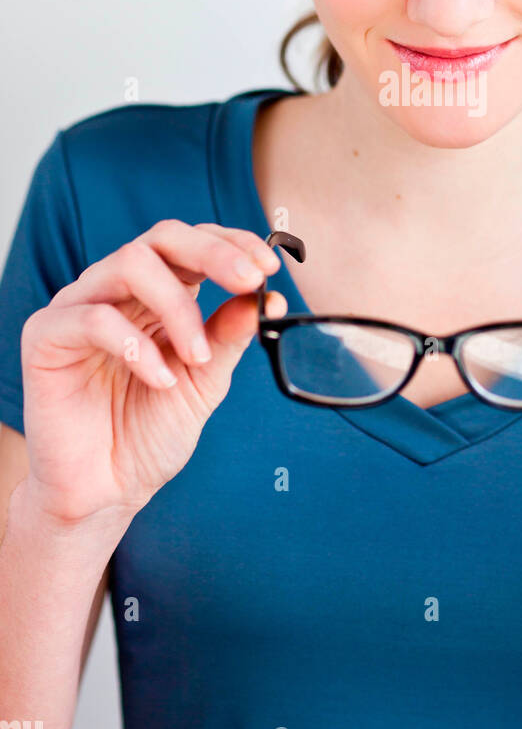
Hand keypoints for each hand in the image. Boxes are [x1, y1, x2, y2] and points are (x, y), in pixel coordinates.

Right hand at [20, 221, 287, 524]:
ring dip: (177, 307)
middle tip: (249, 280)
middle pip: (161, 237)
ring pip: (129, 263)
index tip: (269, 265)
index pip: (191, 242)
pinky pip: (93, 318)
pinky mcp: (45, 337)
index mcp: (156, 293)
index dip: (231, 243)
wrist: (105, 491)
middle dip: (212, 253)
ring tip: (197, 359)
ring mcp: (77, 307)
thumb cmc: (150, 432)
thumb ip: (230, 336)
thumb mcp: (206, 381)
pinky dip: (137, 347)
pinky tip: (159, 381)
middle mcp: (115, 290)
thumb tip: (269, 296)